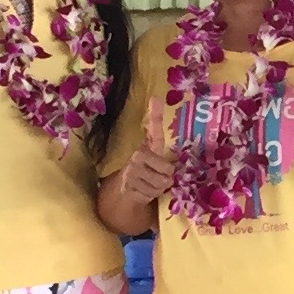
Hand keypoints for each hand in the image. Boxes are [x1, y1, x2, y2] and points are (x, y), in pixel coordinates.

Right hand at [110, 96, 177, 212]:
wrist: (125, 190)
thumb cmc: (146, 171)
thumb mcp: (155, 158)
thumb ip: (161, 142)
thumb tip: (158, 102)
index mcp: (145, 148)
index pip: (153, 131)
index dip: (155, 115)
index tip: (155, 98)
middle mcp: (137, 157)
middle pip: (168, 169)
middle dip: (167, 177)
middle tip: (160, 177)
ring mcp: (132, 172)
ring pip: (161, 184)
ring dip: (160, 188)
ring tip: (151, 184)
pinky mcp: (130, 186)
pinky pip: (153, 193)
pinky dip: (152, 195)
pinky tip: (144, 191)